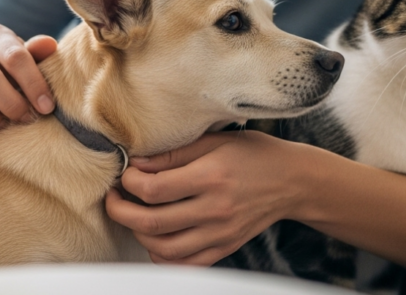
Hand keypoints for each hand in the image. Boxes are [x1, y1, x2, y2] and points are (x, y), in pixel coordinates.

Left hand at [105, 131, 306, 265]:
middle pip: (152, 222)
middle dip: (120, 211)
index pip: (153, 189)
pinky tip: (156, 238)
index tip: (126, 173)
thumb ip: (175, 153)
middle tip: (112, 198)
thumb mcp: (215, 141)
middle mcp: (215, 209)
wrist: (293, 182)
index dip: (129, 182)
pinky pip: (185, 264)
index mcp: (211, 177)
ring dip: (138, 234)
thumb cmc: (253, 154)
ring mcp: (220, 234)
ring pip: (164, 248)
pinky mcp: (225, 248)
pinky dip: (163, 256)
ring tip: (133, 216)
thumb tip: (137, 163)